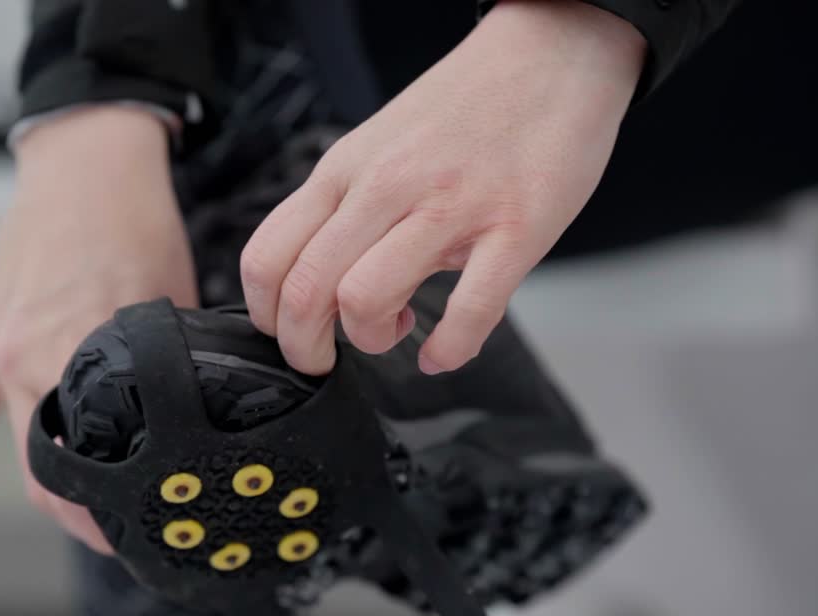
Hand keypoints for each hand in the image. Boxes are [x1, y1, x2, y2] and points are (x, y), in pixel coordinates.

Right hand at [0, 106, 197, 553]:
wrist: (84, 159)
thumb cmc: (134, 222)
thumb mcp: (167, 301)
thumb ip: (166, 366)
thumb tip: (198, 415)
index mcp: (70, 353)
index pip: (79, 463)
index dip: (106, 510)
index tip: (136, 535)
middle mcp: (20, 355)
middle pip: (40, 464)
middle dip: (79, 509)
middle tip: (118, 535)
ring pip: (11, 437)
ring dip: (42, 478)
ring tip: (78, 511)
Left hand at [240, 0, 645, 374]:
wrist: (551, 54)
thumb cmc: (464, 110)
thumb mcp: (376, 147)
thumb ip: (343, 207)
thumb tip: (313, 279)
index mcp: (345, 172)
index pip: (269, 256)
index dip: (266, 315)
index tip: (286, 334)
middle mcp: (386, 187)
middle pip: (306, 290)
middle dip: (305, 347)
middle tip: (327, 358)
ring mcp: (451, 208)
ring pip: (366, 299)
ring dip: (371, 340)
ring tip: (395, 329)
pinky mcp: (515, 228)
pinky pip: (469, 311)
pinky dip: (450, 349)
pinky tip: (446, 353)